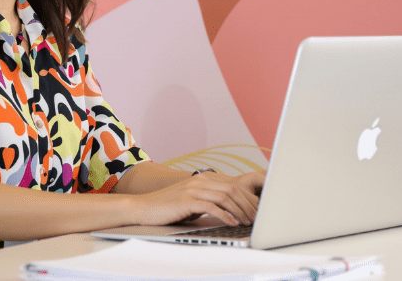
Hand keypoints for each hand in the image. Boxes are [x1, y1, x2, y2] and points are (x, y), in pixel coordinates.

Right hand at [129, 170, 264, 227]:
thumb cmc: (170, 208)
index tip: (257, 210)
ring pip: (225, 197)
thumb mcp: (193, 201)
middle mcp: (200, 180)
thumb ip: (210, 201)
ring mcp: (193, 188)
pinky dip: (225, 215)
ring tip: (247, 222)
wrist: (145, 208)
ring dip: (239, 211)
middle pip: (232, 189)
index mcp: (204, 178)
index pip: (233, 185)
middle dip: (247, 204)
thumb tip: (231, 210)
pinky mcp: (187, 200)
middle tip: (256, 218)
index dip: (247, 198)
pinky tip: (232, 223)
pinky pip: (212, 206)